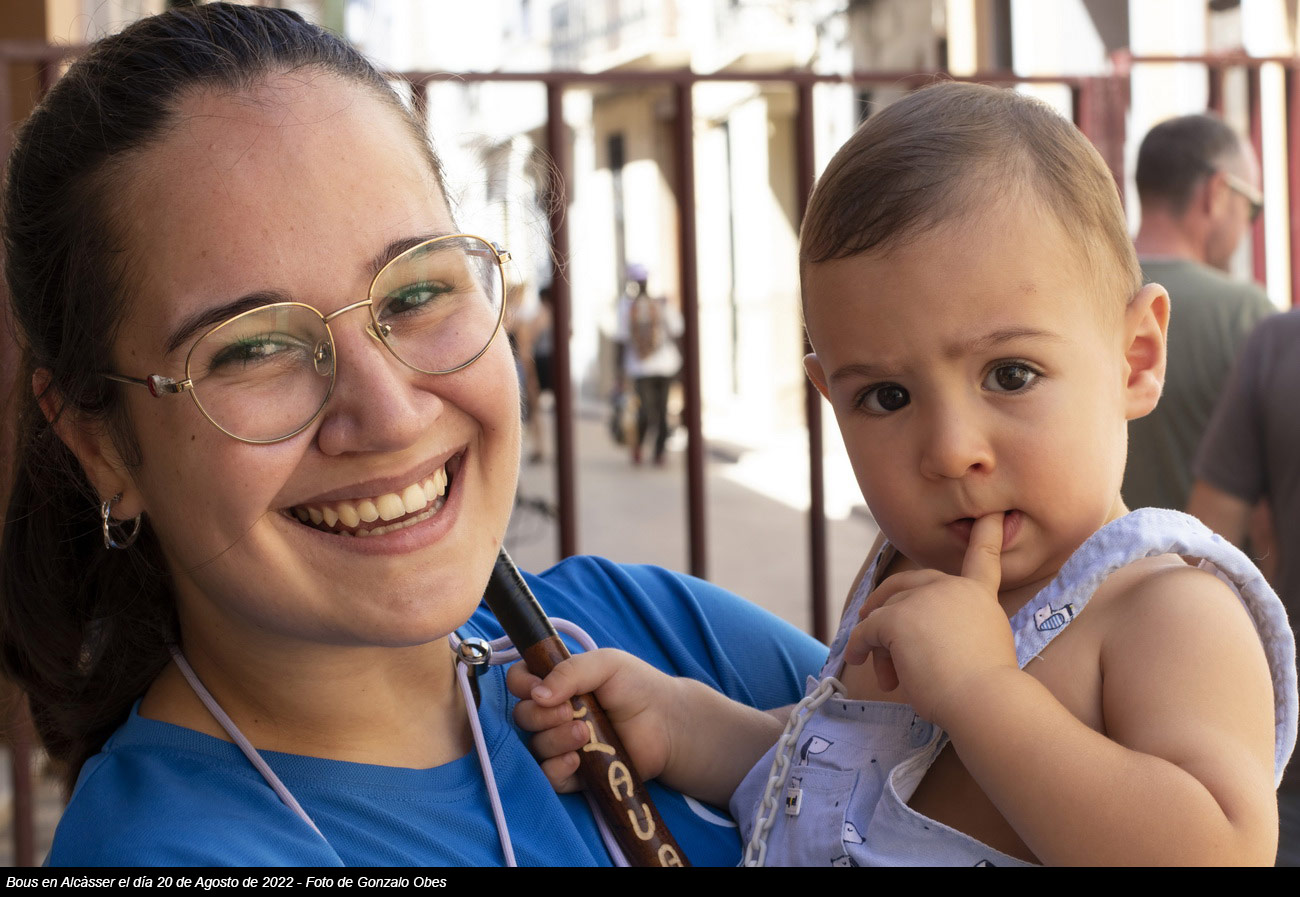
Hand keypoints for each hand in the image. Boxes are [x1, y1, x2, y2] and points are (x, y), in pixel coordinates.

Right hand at [508, 648, 679, 792]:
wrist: (667, 723)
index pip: (519, 681)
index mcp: (556, 683)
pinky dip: (556, 769)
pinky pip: (549, 777)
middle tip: (571, 711)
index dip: (521, 684)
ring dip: (555, 740)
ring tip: (585, 734)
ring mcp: (562, 744)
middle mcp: (553, 713)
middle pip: (523, 717)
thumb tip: (537, 694)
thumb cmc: (636, 686)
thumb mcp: (606, 664)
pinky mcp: (574, 773)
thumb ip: (570, 671)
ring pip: (536, 747)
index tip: (538, 687)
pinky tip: (576, 760)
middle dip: (541, 715)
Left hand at [845, 513, 1017, 726]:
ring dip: (881, 644)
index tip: (991, 514)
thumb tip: (913, 645)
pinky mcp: (898, 617)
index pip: (983, 557)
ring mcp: (925, 598)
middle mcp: (953, 588)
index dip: (986, 534)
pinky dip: (860, 646)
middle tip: (872, 625)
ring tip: (887, 676)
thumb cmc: (984, 689)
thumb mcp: (978, 649)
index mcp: (979, 596)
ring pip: (888, 614)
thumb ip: (952, 631)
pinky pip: (868, 630)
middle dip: (887, 603)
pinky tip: (858, 659)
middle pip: (908, 584)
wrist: (985, 701)